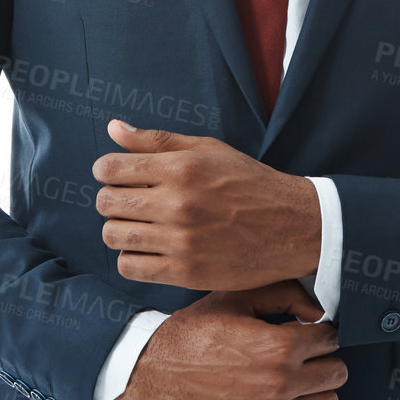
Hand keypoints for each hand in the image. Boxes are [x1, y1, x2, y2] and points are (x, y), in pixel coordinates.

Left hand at [91, 120, 321, 291]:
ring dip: (120, 229)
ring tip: (141, 225)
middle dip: (112, 200)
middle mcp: (177, 204)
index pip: (110, 169)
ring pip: (114, 236)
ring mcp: (180, 241)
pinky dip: (132, 257)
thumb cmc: (249, 183)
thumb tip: (114, 128)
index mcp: (181, 168)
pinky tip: (150, 248)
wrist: (293, 226)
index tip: (118, 175)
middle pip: (107, 204)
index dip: (107, 170)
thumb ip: (157, 141)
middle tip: (131, 201)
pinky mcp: (186, 272)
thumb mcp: (208, 150)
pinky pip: (130, 267)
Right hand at [111, 278, 347, 399]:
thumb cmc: (192, 333)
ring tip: (294, 382)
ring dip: (315, 390)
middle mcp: (280, 383)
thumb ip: (285, 295)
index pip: (331, 338)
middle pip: (336, 372)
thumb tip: (318, 310)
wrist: (150, 372)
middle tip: (302, 356)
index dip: (319, 332)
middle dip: (322, 360)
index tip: (306, 334)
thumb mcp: (235, 298)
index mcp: (279, 345)